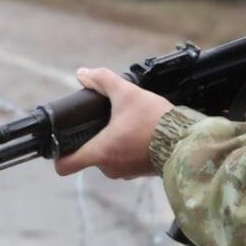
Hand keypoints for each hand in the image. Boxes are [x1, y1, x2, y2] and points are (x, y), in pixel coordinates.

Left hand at [54, 67, 173, 179]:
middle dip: (96, 138)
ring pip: (110, 157)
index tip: (62, 143)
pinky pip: (127, 160)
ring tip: (129, 124)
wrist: (186, 141)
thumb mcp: (127, 94)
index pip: (64, 166)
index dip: (58, 156)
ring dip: (115, 143)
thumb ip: (103, 81)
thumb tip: (83, 73)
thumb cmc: (155, 121)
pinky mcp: (141, 172)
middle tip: (108, 121)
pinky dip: (130, 148)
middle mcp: (109, 167)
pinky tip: (142, 132)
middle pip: (89, 155)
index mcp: (100, 152)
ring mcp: (125, 172)